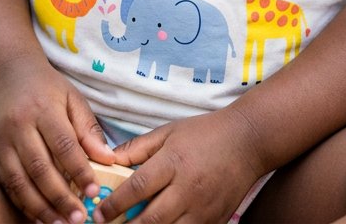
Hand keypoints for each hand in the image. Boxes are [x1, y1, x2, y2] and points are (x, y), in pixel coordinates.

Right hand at [0, 58, 114, 223]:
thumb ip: (88, 129)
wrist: (9, 75)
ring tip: (60, 223)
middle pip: (40, 167)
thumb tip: (108, 159)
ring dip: (40, 207)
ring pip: (20, 180)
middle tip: (78, 218)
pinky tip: (39, 216)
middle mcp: (19, 124)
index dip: (79, 170)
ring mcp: (2, 140)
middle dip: (60, 196)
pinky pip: (7, 183)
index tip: (93, 192)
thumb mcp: (73, 99)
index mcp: (43, 108)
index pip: (63, 144)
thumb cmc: (48, 88)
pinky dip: (22, 203)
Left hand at [94, 109, 263, 223]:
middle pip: (152, 218)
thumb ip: (138, 147)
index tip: (98, 213)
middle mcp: (187, 189)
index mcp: (173, 162)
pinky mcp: (215, 222)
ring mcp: (203, 209)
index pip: (138, 187)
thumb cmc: (205, 133)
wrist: (247, 141)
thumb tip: (109, 159)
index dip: (115, 203)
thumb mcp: (169, 131)